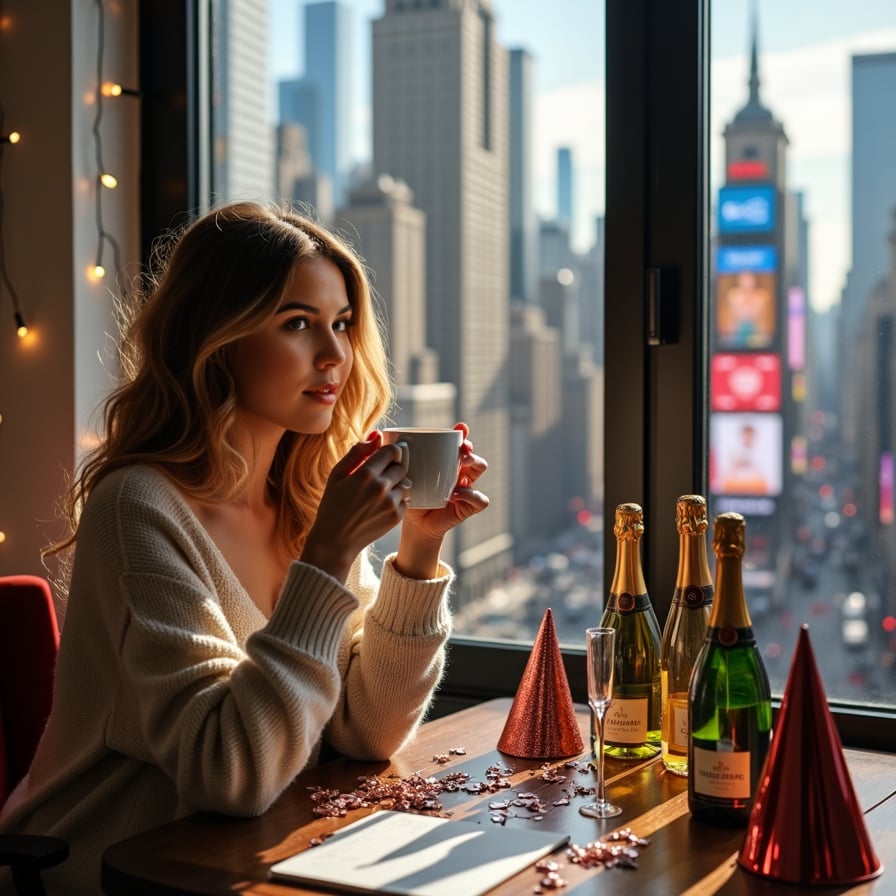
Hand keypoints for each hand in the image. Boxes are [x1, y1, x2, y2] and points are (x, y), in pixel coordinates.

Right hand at [301, 432, 410, 581]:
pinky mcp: (396, 516)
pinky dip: (396, 500)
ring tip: (378, 493)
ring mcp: (390, 503)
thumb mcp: (337, 475)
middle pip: (401, 466)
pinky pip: (405, 500)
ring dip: (395, 484)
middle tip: (378, 476)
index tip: (385, 456)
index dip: (390, 451)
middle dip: (392, 467)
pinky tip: (380, 506)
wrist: (335, 541)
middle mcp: (381, 487)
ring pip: (404, 483)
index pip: (393, 451)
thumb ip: (357, 452)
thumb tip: (376, 435)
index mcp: (366, 474)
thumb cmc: (332, 505)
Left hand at [394, 422, 488, 578]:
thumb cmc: (406, 495)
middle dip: (469, 447)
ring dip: (474, 464)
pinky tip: (455, 495)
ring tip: (462, 465)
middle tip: (462, 448)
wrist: (412, 524)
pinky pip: (480, 499)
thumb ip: (391, 456)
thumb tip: (376, 433)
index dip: (462, 433)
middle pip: (471, 451)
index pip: (457, 442)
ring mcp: (466, 486)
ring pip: (480, 468)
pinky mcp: (468, 506)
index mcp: (445, 459)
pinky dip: (471, 495)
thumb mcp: (399, 474)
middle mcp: (458, 470)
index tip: (460, 428)